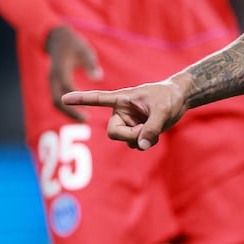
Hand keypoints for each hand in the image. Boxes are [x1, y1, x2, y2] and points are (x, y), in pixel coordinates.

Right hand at [46, 26, 102, 121]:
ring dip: (67, 112)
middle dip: (69, 112)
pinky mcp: (54, 82)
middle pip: (57, 101)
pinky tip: (78, 111)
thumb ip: (90, 64)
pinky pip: (57, 98)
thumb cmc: (73, 44)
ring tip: (82, 119)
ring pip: (55, 101)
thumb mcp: (84, 51)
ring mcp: (52, 81)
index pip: (67, 88)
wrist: (57, 38)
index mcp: (61, 71)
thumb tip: (98, 78)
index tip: (87, 110)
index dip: (76, 101)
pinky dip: (65, 107)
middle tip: (84, 120)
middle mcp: (53, 78)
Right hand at [61, 80, 186, 149]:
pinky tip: (154, 135)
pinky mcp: (136, 132)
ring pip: (126, 141)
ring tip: (154, 127)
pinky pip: (135, 144)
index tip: (63, 98)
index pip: (98, 99)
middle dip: (129, 136)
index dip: (81, 100)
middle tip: (145, 133)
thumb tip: (141, 145)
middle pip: (114, 132)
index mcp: (122, 99)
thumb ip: (152, 127)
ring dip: (140, 140)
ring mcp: (128, 123)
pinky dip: (145, 143)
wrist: (179, 98)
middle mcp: (121, 112)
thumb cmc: (169, 97)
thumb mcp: (163, 110)